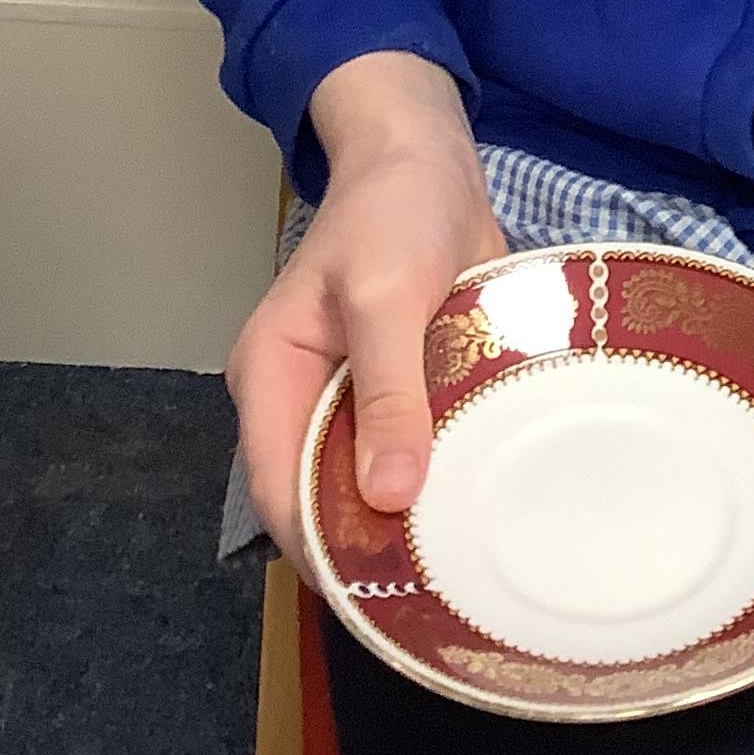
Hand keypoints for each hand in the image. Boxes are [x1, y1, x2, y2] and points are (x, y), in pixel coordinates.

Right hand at [226, 51, 506, 564]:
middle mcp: (300, 402)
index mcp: (270, 379)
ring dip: (410, 522)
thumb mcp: (387, 293)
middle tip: (441, 597)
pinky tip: (482, 512)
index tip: (387, 598)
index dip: (324, 550)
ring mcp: (349, 400)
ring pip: (367, 487)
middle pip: (321, 503)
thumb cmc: (394, 211)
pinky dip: (438, 481)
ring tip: (469, 569)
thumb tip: (388, 498)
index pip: (280, 493)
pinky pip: (409, 454)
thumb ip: (387, 390)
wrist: (431, 156)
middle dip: (370, 549)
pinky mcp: (397, 393)